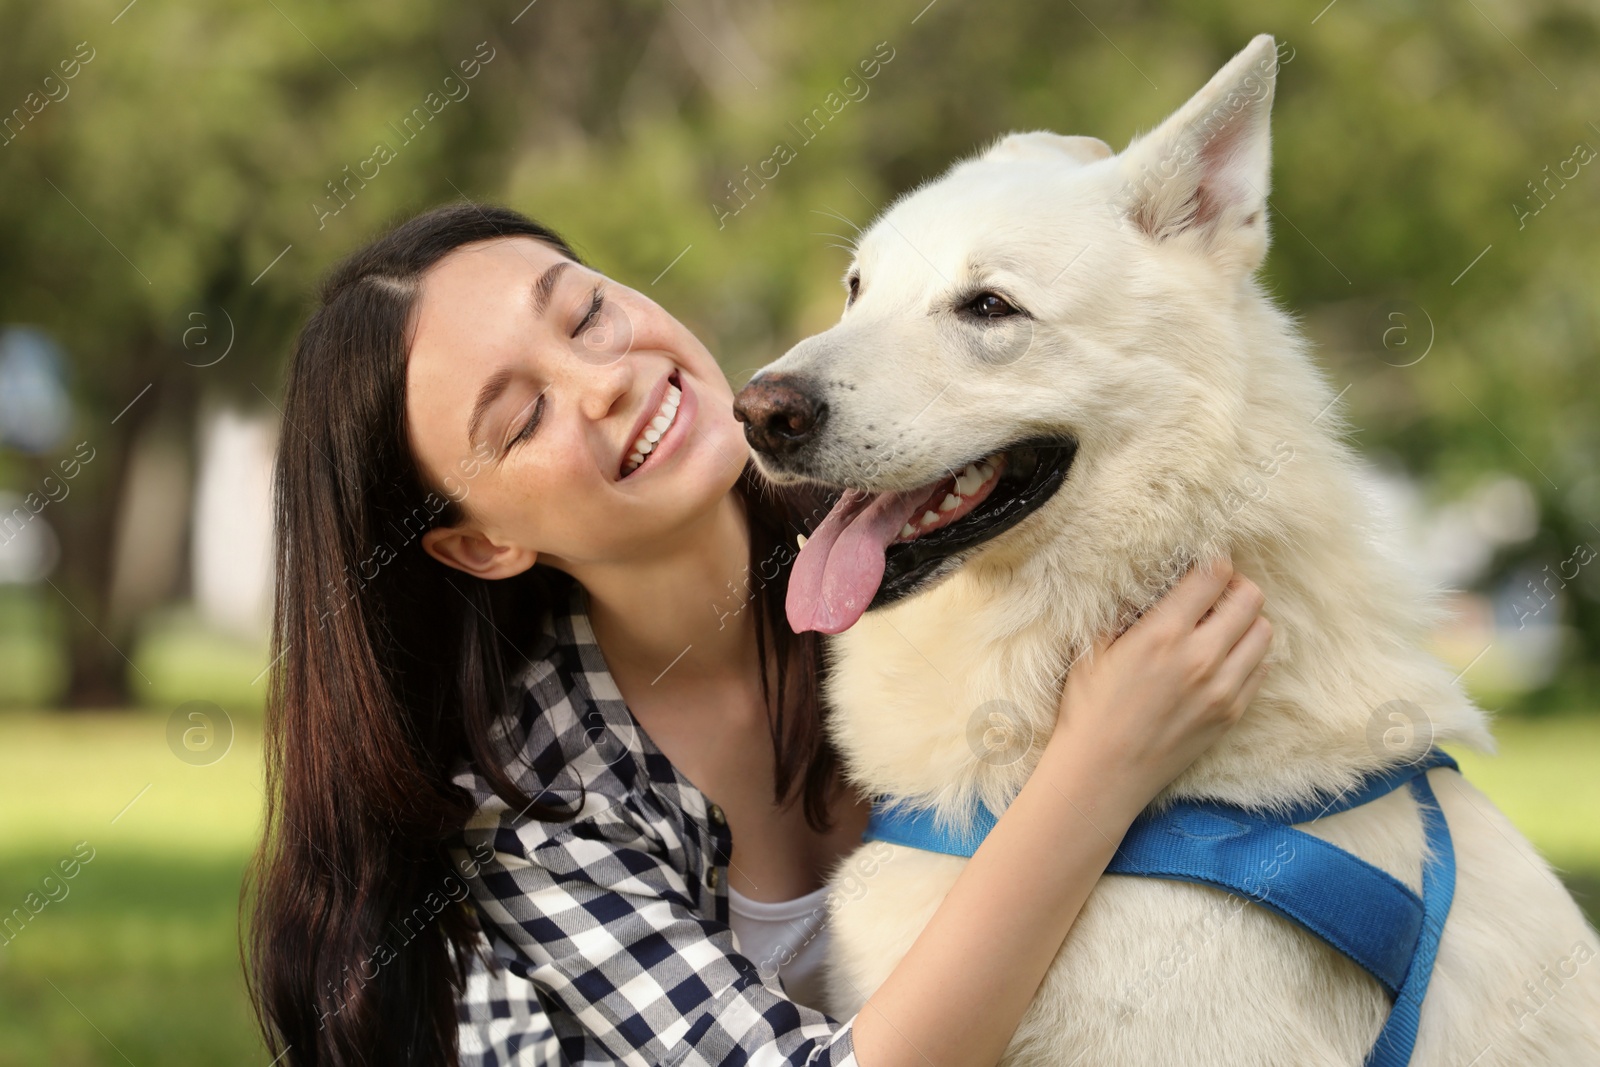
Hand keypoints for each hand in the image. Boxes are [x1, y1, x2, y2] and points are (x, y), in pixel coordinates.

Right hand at [1044, 558, 1271, 822]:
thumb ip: (1123, 610)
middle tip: (1214, 594)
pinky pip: (1261, 669)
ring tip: (1221, 627)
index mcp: (1163, 634)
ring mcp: (1223, 688)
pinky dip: (1248, 655)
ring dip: (1247, 621)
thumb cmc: (1089, 708)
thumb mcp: (1092, 648)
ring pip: (1264, 632)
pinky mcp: (1232, 713)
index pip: (1213, 575)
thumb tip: (1147, 580)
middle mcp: (1201, 657)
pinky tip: (1222, 658)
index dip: (1211, 562)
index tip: (1201, 565)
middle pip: (1250, 597)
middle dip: (1235, 586)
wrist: (1103, 773)